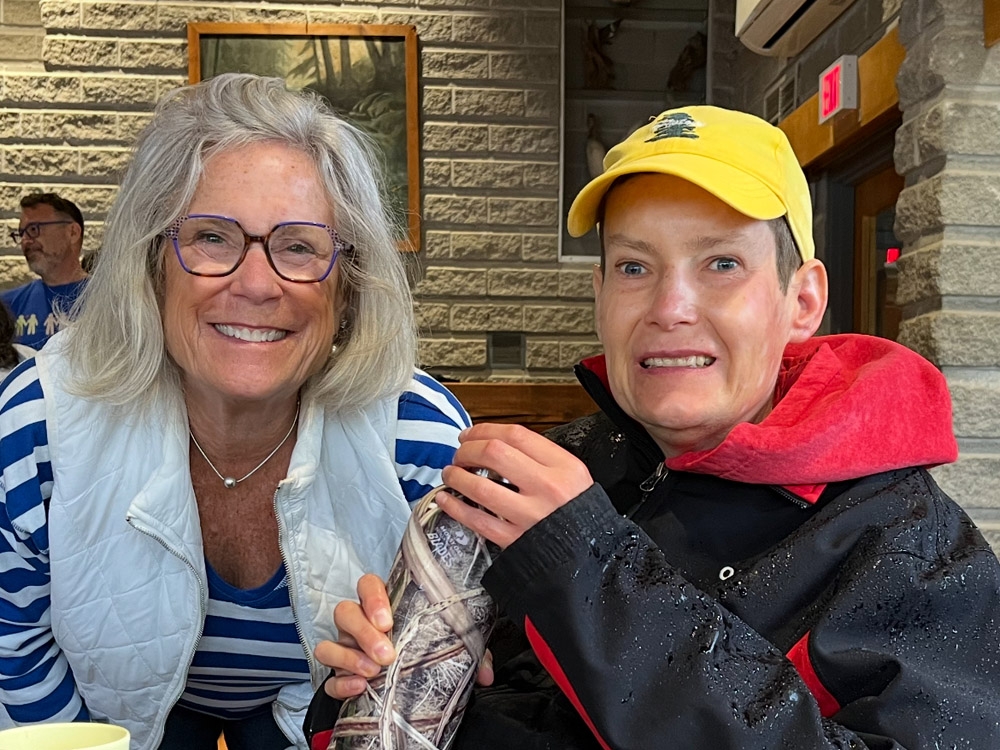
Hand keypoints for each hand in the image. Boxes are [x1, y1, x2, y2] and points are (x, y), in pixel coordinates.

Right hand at [314, 575, 495, 700]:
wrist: (404, 680)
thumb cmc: (423, 647)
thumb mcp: (447, 643)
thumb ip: (468, 649)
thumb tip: (485, 673)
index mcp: (382, 605)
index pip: (367, 584)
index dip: (372, 597)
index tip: (387, 619)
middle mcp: (359, 622)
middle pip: (345, 611)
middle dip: (364, 632)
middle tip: (386, 653)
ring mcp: (345, 647)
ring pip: (330, 642)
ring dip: (348, 657)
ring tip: (373, 672)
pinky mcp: (338, 674)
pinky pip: (328, 677)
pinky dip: (340, 682)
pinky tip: (359, 688)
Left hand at [437, 423, 593, 549]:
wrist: (591, 556)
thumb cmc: (580, 515)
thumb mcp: (574, 476)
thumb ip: (543, 458)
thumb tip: (499, 444)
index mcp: (563, 467)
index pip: (516, 435)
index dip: (485, 430)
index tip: (472, 434)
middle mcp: (547, 488)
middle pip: (494, 453)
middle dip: (467, 450)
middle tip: (460, 454)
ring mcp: (529, 515)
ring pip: (479, 485)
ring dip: (456, 476)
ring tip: (451, 473)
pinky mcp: (515, 540)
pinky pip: (477, 519)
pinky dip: (455, 507)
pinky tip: (447, 499)